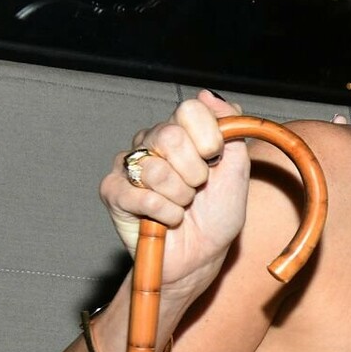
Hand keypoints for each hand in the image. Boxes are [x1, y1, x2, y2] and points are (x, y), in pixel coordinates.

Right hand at [99, 90, 248, 297]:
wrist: (201, 256)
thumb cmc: (218, 214)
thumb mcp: (237, 169)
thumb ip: (230, 130)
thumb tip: (207, 95)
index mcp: (181, 132)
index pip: (190, 110)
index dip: (209, 138)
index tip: (215, 161)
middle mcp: (150, 143)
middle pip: (170, 136)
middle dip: (195, 171)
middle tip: (198, 188)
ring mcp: (129, 166)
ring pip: (156, 169)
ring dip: (181, 197)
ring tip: (182, 206)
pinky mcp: (113, 191)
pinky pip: (143, 197)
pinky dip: (166, 213)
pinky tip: (168, 219)